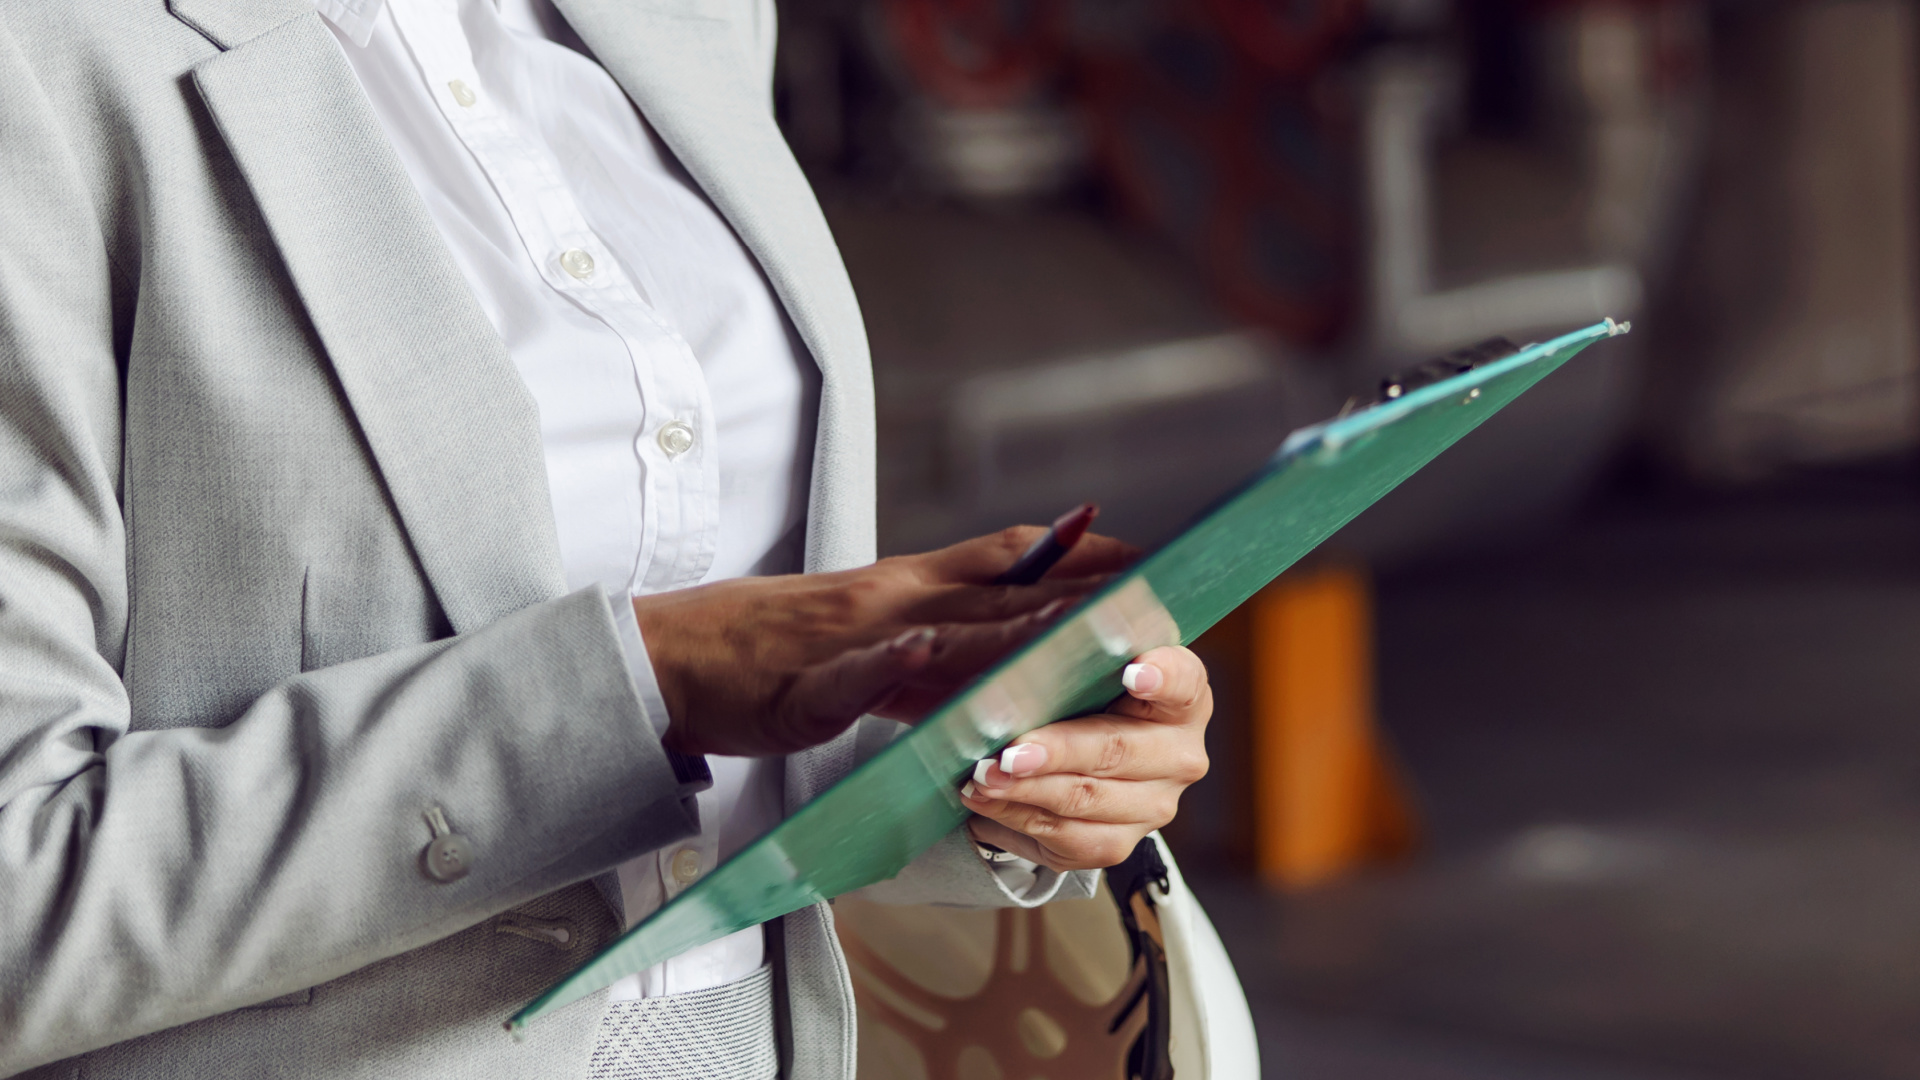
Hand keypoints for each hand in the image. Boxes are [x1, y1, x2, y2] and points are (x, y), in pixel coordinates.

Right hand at [632, 528, 1136, 756]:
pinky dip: (894, 660)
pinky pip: (854, 673)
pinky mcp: (803, 686)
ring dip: (1017, 628)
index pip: (1009, 557)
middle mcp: (890, 599)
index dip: (1081, 555)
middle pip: (1001, 591)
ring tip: (1081, 628)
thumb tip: (1008, 643)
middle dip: (1080, 596)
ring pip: (947, 629)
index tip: (1148, 560)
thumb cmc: (772, 650)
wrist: (675, 657)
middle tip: (1153, 599)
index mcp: (907, 585)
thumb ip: (939, 633)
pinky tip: (928, 654)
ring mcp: (848, 639)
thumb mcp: (868, 630)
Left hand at [960, 645, 1210, 870]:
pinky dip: (1019, 820)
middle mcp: (1179, 753)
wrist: (1074, 756)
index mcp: (1182, 694)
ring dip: (1026, 791)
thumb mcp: (1070, 662)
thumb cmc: (1074, 694)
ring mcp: (1154, 805)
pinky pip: (1068, 841)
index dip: (1161, 675)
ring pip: (1086, 800)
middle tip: (1009, 752)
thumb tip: (957, 630)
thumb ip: (1047, 642)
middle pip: (1118, 750)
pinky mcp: (1120, 844)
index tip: (1132, 672)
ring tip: (980, 778)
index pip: (1182, 680)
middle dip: (1057, 751)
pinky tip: (985, 803)